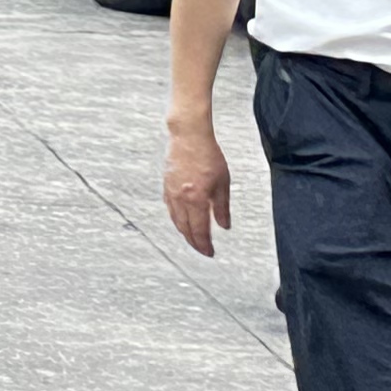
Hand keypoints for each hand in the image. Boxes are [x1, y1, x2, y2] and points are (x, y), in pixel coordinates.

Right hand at [164, 116, 233, 253]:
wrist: (188, 137)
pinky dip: (175, 217)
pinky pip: (170, 207)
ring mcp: (171, 192)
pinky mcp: (166, 184)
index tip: (210, 253)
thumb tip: (224, 225)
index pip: (199, 229)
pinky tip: (180, 219)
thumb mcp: (223, 184)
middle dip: (193, 241)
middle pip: (185, 228)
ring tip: (191, 238)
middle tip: (201, 249)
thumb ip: (222, 207)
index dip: (204, 244)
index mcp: (196, 199)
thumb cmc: (208, 156)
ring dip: (183, 231)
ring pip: (175, 219)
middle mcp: (181, 198)